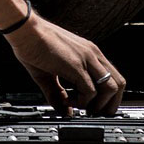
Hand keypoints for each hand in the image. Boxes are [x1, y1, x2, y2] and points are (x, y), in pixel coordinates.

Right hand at [4, 13, 124, 115]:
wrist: (24, 30)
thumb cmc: (33, 45)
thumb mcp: (49, 73)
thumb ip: (58, 94)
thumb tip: (66, 112)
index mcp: (89, 53)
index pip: (113, 77)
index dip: (109, 97)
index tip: (97, 108)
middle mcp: (92, 54)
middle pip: (119, 84)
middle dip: (110, 104)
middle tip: (93, 113)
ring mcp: (86, 58)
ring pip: (110, 88)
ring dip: (98, 104)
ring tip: (81, 107)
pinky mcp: (76, 65)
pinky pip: (90, 90)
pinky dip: (82, 102)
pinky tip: (67, 100)